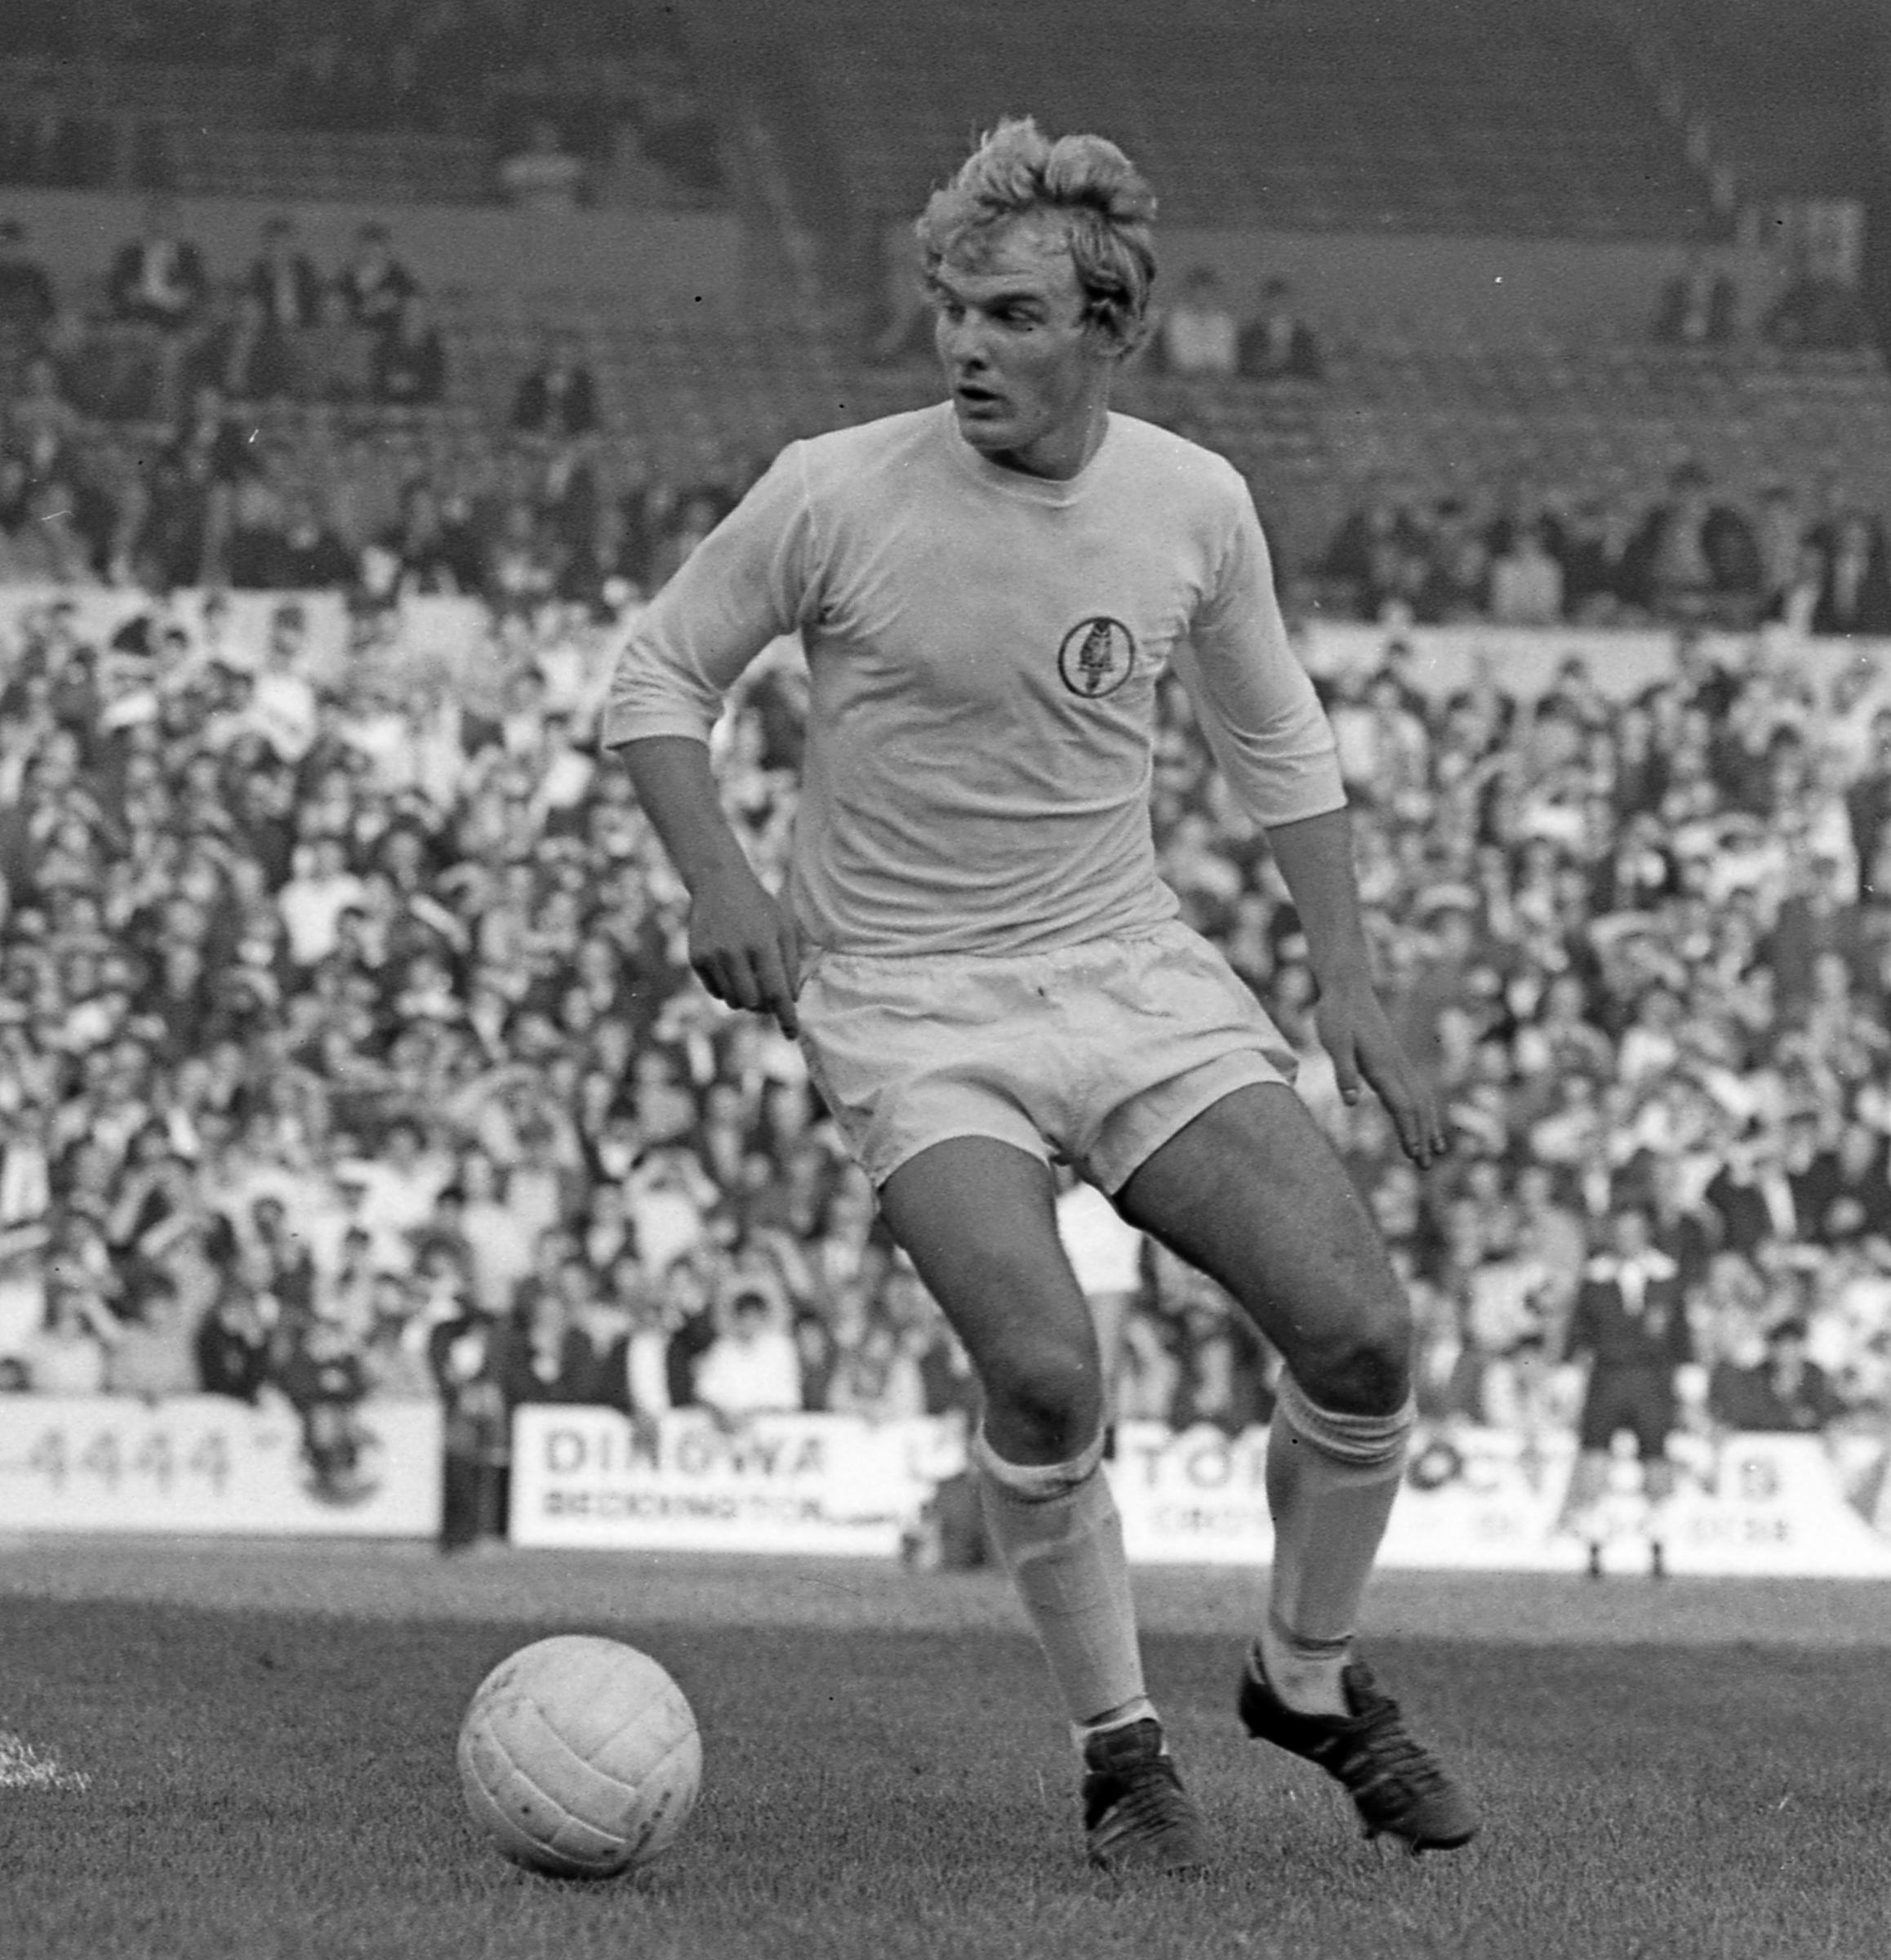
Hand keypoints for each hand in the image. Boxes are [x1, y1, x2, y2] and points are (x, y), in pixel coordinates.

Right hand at [687, 866, 803, 1037]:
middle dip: (764, 1007)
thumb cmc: (758, 907)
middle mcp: (734, 952)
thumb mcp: (783, 928)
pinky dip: (727, 989)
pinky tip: (731, 969)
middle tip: (769, 996)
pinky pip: (715, 992)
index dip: (786, 1017)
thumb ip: (790, 964)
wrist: (718, 882)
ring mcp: (712, 956)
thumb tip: (790, 1000)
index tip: (792, 1034)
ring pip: (732, 1001)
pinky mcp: (696, 958)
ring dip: (745, 999)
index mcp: (761, 944)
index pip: (776, 992)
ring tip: (750, 977)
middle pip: (752, 1003)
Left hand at [1314, 980, 1450, 1169]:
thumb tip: (1349, 1101)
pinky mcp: (1393, 1058)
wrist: (1347, 988)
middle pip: (1416, 1107)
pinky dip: (1423, 1109)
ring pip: (1421, 1098)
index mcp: (1381, 1066)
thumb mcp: (1334, 1042)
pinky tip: (1422, 1119)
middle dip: (1422, 1136)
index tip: (1416, 1155)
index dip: (1409, 1131)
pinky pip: (1415, 1089)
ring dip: (1427, 1125)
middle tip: (1426, 1166)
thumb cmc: (1336, 1015)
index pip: (1401, 1106)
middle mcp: (1395, 1066)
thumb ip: (1342, 1071)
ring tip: (1435, 1150)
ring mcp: (1397, 1062)